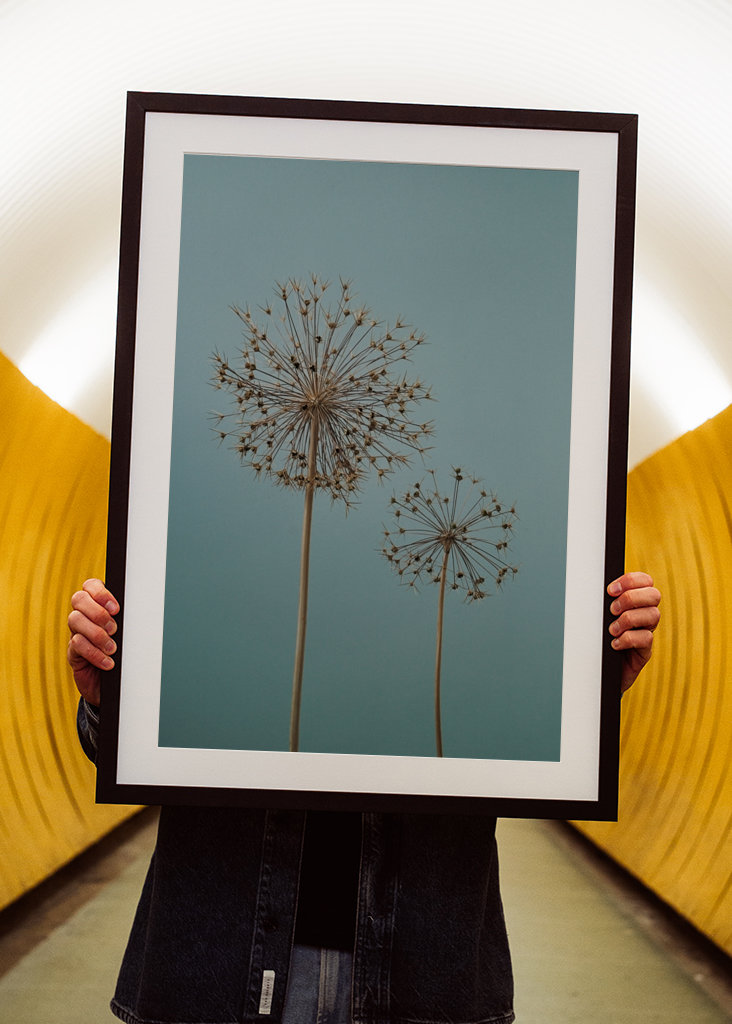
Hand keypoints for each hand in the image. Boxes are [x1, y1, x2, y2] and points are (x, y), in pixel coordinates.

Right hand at [67, 579, 119, 704]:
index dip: (100, 593)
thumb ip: (129, 620)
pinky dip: (94, 653)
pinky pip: (76, 644)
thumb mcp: (129, 634)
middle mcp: (85, 615)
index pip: (90, 585)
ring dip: (97, 634)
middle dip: (97, 612)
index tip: (116, 608)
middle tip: (114, 629)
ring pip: (75, 620)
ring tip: (112, 648)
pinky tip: (108, 662)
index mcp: (98, 605)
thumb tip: (142, 611)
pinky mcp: (73, 652)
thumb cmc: (126, 653)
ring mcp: (76, 632)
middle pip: (78, 599)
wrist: (116, 684)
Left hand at [607, 571, 660, 692]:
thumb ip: (603, 602)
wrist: (597, 671)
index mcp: (635, 602)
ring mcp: (646, 632)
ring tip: (612, 630)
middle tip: (612, 610)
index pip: (645, 581)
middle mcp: (644, 615)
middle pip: (654, 595)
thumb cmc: (596, 639)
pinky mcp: (645, 651)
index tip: (610, 590)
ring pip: (653, 615)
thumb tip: (592, 587)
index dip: (631, 580)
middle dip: (631, 598)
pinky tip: (614, 644)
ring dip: (628, 619)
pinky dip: (628, 639)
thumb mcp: (599, 617)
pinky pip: (646, 638)